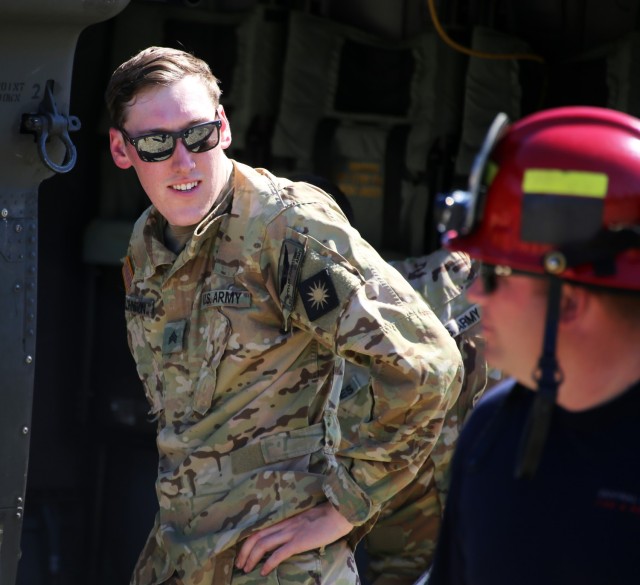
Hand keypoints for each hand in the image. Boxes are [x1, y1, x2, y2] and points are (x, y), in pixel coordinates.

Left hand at [235, 502, 353, 575]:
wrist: (339, 512)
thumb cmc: (328, 516)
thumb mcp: (307, 519)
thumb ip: (297, 527)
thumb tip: (293, 538)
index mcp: (286, 519)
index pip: (260, 528)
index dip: (248, 540)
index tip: (243, 552)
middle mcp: (285, 525)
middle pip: (256, 536)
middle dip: (244, 551)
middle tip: (239, 564)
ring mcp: (291, 532)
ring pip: (263, 544)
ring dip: (252, 558)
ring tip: (246, 569)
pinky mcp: (299, 541)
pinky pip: (279, 553)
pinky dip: (269, 563)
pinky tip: (264, 572)